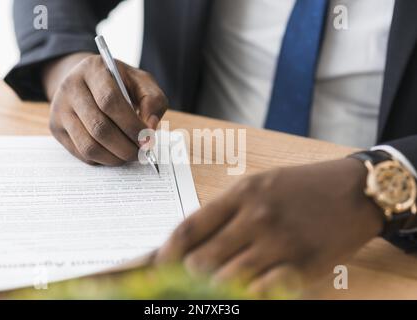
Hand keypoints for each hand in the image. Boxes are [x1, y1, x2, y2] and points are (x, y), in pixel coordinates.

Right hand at [43, 52, 167, 164]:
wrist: (87, 81)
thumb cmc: (121, 83)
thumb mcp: (141, 82)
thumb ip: (153, 101)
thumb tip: (150, 128)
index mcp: (93, 69)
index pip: (109, 100)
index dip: (131, 124)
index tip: (147, 137)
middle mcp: (70, 86)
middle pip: (99, 127)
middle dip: (126, 146)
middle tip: (142, 152)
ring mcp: (60, 108)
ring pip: (89, 145)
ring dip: (115, 157)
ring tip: (131, 155)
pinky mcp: (56, 128)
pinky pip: (81, 153)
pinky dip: (103, 159)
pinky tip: (115, 153)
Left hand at [155, 158, 383, 296]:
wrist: (355, 191)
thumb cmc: (302, 187)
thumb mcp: (259, 185)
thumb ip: (225, 211)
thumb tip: (189, 239)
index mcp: (243, 194)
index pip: (191, 227)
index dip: (167, 251)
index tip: (156, 266)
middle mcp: (257, 218)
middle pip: (202, 260)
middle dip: (189, 274)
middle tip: (189, 277)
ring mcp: (280, 244)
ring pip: (227, 280)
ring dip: (216, 287)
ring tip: (220, 282)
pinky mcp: (304, 266)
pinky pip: (263, 291)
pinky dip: (250, 294)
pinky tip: (249, 288)